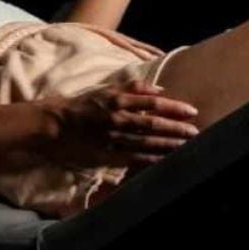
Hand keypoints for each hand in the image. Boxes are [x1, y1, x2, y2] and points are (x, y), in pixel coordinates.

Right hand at [33, 80, 200, 171]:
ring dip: (168, 145)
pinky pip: (132, 158)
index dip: (174, 108)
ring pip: (146, 142)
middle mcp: (117, 118)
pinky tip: (165, 161)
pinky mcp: (106, 155)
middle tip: (197, 132)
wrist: (52, 124)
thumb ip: (133, 88)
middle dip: (177, 129)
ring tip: (188, 147)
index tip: (192, 111)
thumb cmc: (81, 105)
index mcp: (118, 100)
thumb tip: (160, 90)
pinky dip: (150, 160)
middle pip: (153, 124)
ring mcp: (112, 138)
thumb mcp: (106, 90)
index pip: (153, 103)